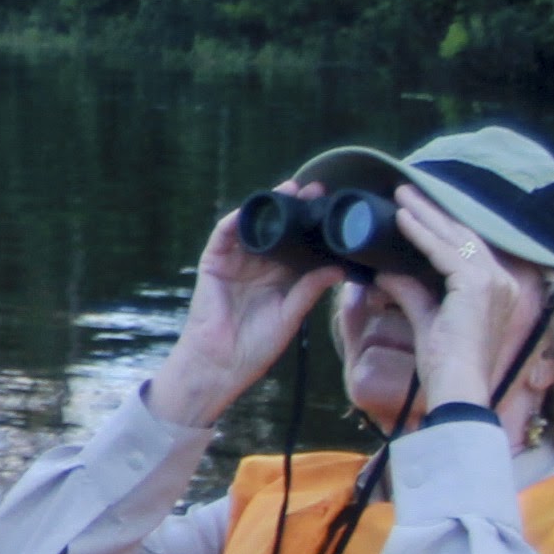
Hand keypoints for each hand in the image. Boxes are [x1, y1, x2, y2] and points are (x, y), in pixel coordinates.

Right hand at [146, 188, 338, 428]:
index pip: (300, 245)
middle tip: (317, 190)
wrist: (222, 363)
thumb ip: (310, 290)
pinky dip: (236, 220)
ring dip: (268, 208)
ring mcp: (236, 263)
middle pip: (279, 230)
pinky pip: (223, 236)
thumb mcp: (292, 316)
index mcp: (281, 278)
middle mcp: (259, 266)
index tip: (334, 210)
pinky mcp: (214, 264)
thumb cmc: (256, 346)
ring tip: (289, 191)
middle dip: (295, 209)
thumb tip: (339, 268)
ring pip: (253, 227)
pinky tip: (252, 209)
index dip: (315, 227)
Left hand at [381, 187, 522, 424]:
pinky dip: (421, 234)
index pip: (467, 248)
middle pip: (463, 236)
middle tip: (405, 192)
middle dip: (433, 212)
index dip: (441, 226)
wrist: (456, 389)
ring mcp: (494, 283)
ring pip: (455, 237)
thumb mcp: (425, 319)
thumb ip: (409, 293)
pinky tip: (402, 219)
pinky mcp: (477, 287)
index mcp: (496, 290)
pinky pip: (444, 251)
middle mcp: (502, 282)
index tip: (414, 209)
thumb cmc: (444, 365)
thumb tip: (384, 273)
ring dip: (425, 214)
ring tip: (400, 196)